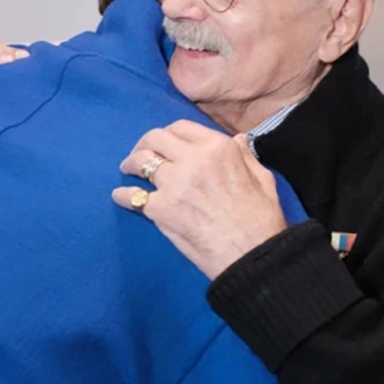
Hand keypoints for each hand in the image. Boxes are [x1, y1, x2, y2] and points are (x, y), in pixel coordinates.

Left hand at [113, 120, 287, 279]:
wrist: (252, 255)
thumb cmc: (262, 219)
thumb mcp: (263, 179)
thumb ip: (246, 155)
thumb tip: (237, 140)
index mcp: (218, 148)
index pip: (181, 127)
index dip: (168, 133)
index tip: (164, 143)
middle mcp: (192, 159)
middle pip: (155, 139)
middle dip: (145, 143)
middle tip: (141, 153)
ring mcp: (173, 184)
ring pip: (141, 162)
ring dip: (131, 163)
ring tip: (128, 169)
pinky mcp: (161, 210)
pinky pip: (132, 196)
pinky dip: (122, 195)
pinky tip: (120, 196)